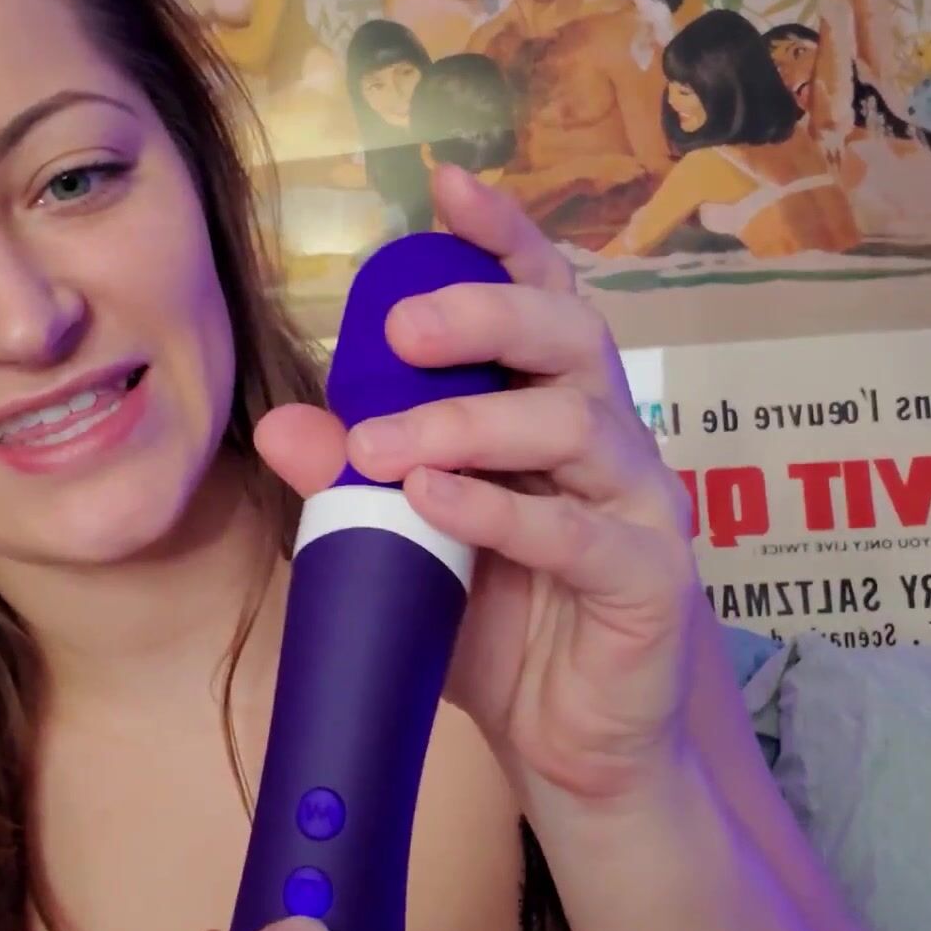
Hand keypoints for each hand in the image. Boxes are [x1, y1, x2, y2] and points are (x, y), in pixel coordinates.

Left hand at [256, 166, 702, 809]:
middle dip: (485, 316)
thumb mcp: (412, 546)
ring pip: (574, 424)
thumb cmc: (500, 624)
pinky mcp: (648, 576)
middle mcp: (609, 436)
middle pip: (571, 337)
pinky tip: (432, 501)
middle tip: (398, 329)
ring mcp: (639, 502)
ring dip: (467, 425)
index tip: (447, 185)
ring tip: (380, 448)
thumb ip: (354, 484)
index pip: (543, 298)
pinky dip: (499, 510)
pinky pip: (576, 530)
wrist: (574, 745)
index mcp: (555, 407)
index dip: (504, 236)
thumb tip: (282, 421)